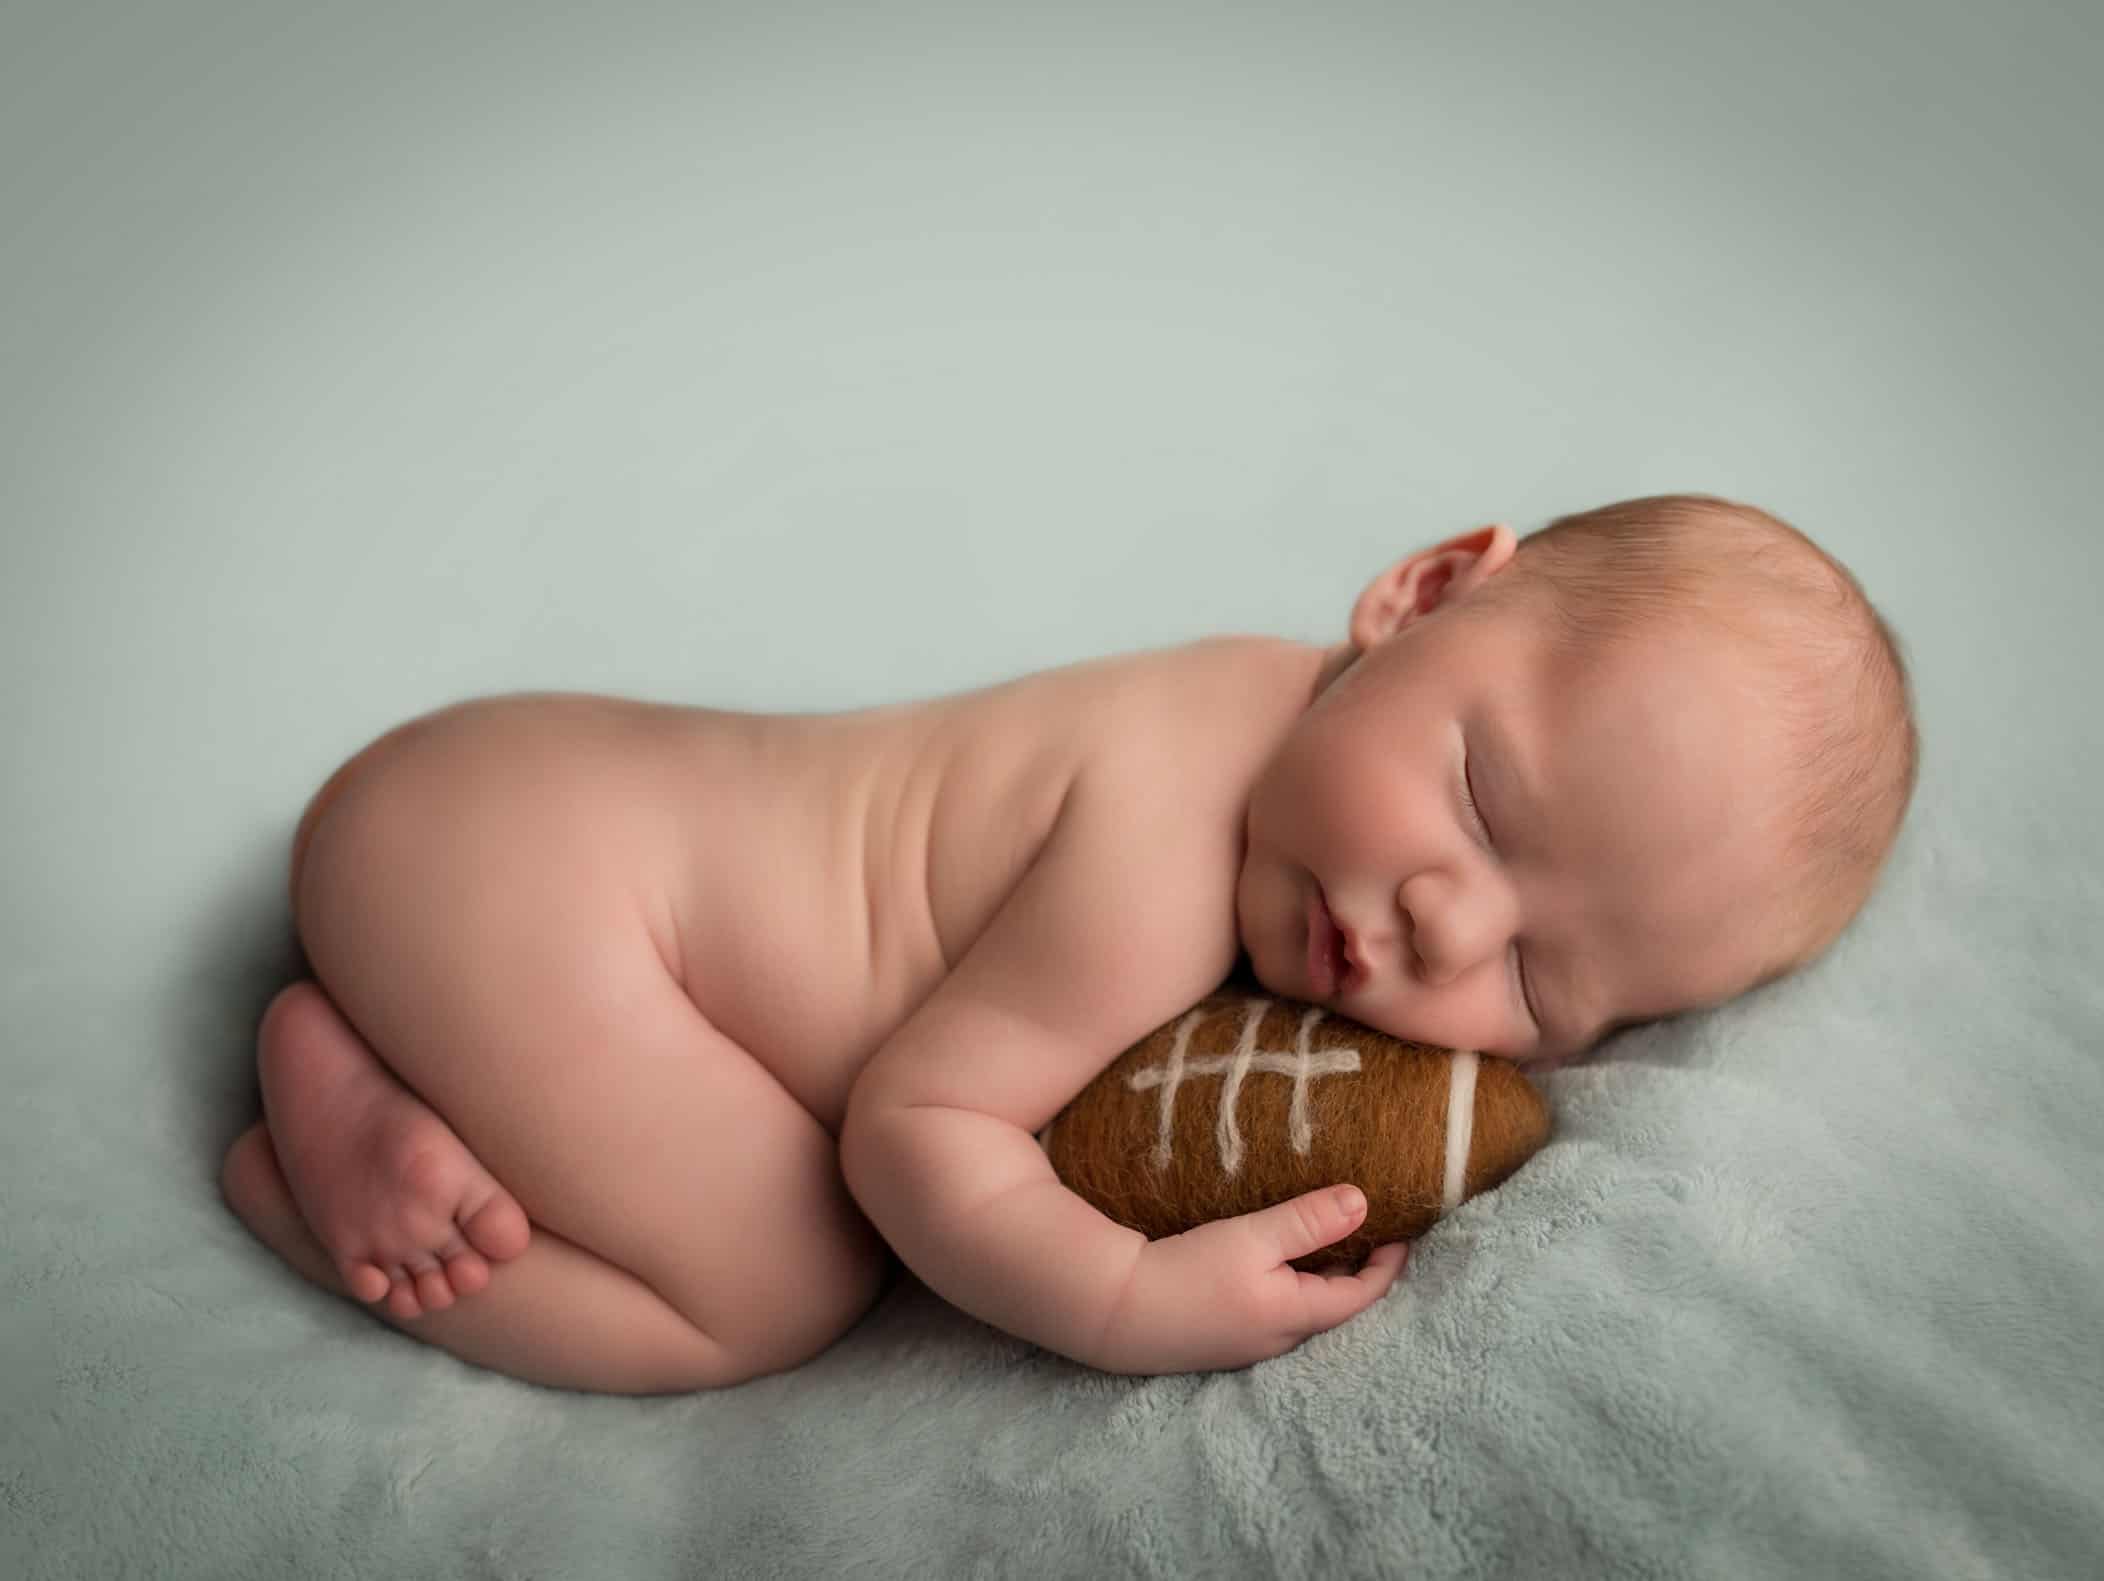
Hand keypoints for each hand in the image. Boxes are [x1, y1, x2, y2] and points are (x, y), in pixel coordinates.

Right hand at [1089, 1186, 1410, 1374]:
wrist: (1113, 1312)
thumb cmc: (1185, 1273)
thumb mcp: (1250, 1238)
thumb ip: (1307, 1220)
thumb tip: (1363, 1202)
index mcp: (1296, 1316)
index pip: (1363, 1294)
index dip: (1388, 1263)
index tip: (1401, 1230)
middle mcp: (1280, 1340)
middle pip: (1336, 1305)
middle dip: (1357, 1268)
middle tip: (1367, 1228)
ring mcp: (1248, 1345)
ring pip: (1304, 1309)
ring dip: (1322, 1276)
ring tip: (1326, 1237)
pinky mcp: (1221, 1338)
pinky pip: (1274, 1311)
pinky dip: (1290, 1284)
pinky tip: (1272, 1261)